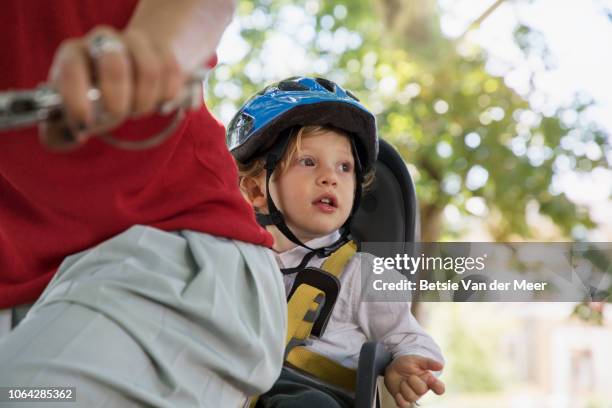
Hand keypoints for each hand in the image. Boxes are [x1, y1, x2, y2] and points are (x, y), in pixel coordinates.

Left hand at [42, 25, 184, 149]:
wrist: (121, 77)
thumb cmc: (90, 103)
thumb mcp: (67, 117)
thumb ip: (59, 132)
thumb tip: (72, 136)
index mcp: (73, 54)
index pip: (72, 68)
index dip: (77, 100)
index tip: (84, 127)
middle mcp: (102, 40)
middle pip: (114, 63)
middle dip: (118, 101)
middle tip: (117, 117)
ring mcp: (135, 42)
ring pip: (150, 69)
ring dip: (146, 100)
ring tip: (139, 111)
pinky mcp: (161, 49)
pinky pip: (172, 71)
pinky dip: (169, 94)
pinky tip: (159, 103)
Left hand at [384, 355, 444, 406]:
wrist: (393, 368)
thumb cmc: (407, 364)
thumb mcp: (417, 360)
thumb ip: (428, 362)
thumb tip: (440, 365)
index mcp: (429, 380)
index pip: (439, 388)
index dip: (438, 387)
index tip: (432, 380)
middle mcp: (422, 389)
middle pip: (422, 390)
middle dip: (413, 380)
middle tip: (410, 375)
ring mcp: (413, 396)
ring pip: (412, 397)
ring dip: (404, 387)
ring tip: (403, 381)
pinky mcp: (404, 400)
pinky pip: (404, 405)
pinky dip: (400, 400)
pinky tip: (398, 393)